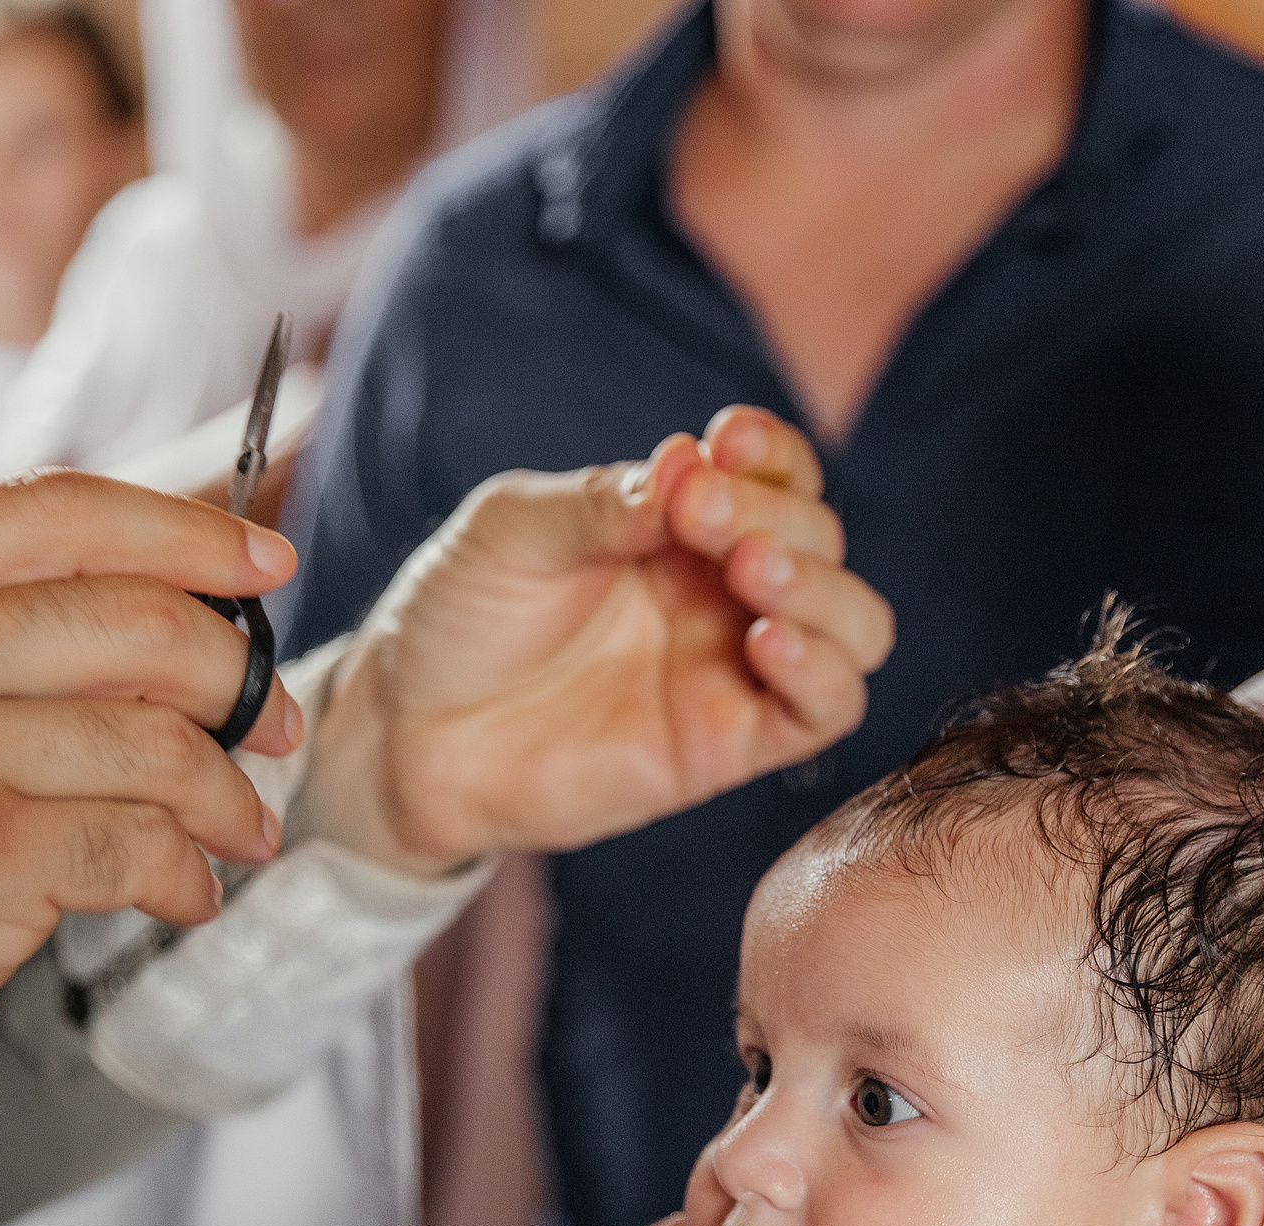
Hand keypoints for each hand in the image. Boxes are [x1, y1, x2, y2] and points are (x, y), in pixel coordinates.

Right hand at [0, 473, 305, 1137]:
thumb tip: (171, 608)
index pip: (58, 510)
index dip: (188, 533)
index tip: (266, 567)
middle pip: (140, 623)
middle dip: (240, 680)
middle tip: (274, 728)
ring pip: (160, 742)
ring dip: (230, 798)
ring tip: (241, 833)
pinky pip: (143, 843)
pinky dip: (189, 877)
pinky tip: (185, 896)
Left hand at [312, 407, 894, 875]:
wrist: (407, 732)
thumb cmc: (458, 616)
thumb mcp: (513, 530)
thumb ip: (600, 503)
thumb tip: (687, 466)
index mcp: (683, 525)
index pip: (779, 474)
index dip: (772, 453)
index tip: (724, 441)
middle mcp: (723, 592)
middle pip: (821, 539)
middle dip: (776, 515)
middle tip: (695, 515)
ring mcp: (732, 668)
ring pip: (856, 625)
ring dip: (823, 588)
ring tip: (750, 573)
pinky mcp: (728, 745)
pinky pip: (825, 711)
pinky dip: (822, 671)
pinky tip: (768, 640)